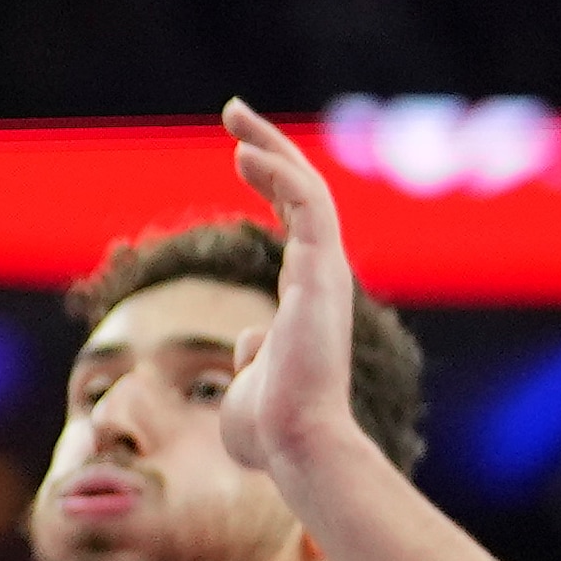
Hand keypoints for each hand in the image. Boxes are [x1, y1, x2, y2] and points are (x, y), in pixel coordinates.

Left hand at [215, 99, 369, 488]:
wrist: (295, 445)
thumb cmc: (270, 428)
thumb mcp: (253, 382)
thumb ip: (253, 356)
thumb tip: (247, 342)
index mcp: (306, 296)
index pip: (293, 221)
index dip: (270, 181)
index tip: (241, 152)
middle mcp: (321, 278)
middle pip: (304, 193)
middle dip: (271, 149)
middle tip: (236, 115)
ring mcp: (325, 274)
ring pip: (308, 190)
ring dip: (272, 148)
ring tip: (235, 117)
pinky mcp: (323, 274)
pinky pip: (306, 206)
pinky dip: (279, 173)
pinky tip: (246, 153)